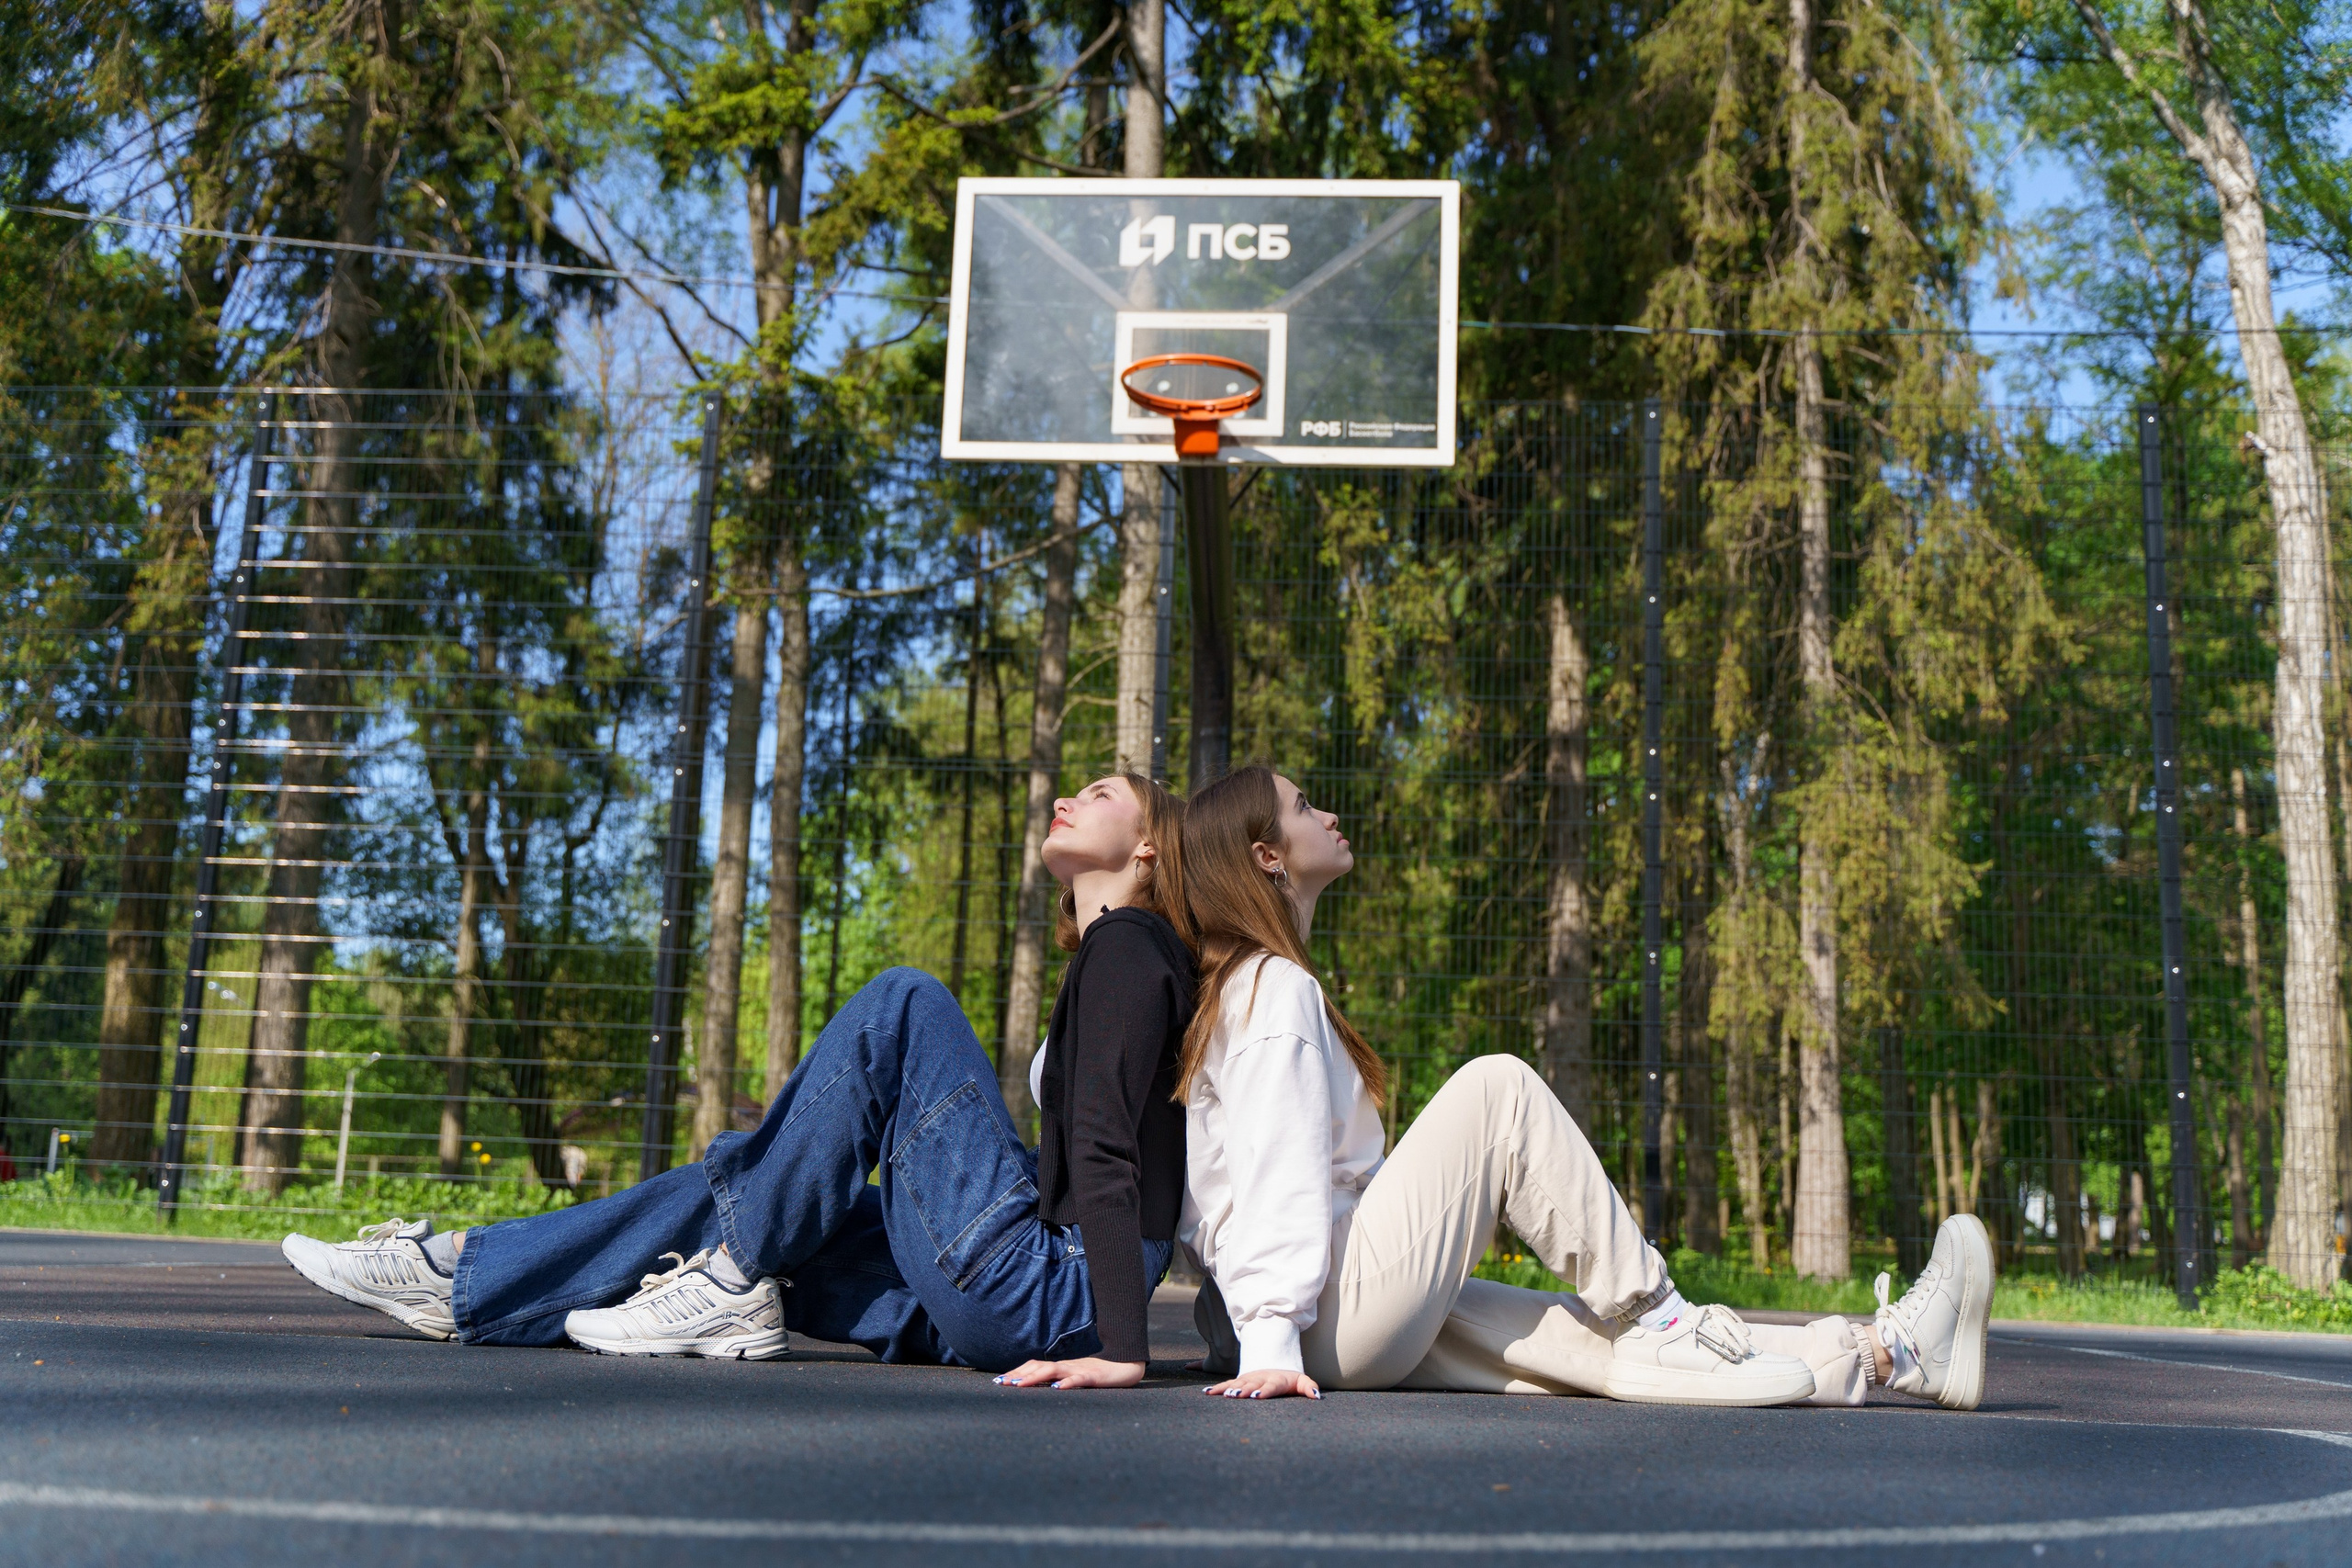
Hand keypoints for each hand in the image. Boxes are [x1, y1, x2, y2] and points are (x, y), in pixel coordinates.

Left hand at [992, 1356, 1145, 1389]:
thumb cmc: (1099, 1374)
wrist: (1126, 1365)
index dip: (1017, 1372)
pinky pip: (1078, 1379)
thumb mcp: (1076, 1378)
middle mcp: (1067, 1366)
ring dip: (1034, 1377)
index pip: (1034, 1366)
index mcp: (1062, 1367)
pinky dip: (1066, 1383)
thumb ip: (1060, 1380)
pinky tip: (1057, 1388)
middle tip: (1002, 1383)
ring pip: (1053, 1370)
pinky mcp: (1093, 1376)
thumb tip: (1041, 1388)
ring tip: (1019, 1385)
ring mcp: (1079, 1369)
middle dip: (1019, 1375)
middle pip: (1038, 1367)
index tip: (1000, 1380)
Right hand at [1203, 1368, 1320, 1399]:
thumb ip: (1309, 1387)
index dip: (1265, 1391)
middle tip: (1234, 1396)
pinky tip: (1207, 1393)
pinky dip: (1217, 1388)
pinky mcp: (1240, 1381)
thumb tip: (1317, 1396)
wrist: (1276, 1364)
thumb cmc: (1290, 1379)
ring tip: (1217, 1394)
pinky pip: (1227, 1384)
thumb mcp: (1301, 1381)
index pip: (1271, 1386)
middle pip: (1251, 1385)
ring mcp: (1249, 1379)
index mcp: (1276, 1380)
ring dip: (1227, 1389)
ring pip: (1237, 1384)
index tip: (1257, 1397)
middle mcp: (1260, 1378)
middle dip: (1243, 1390)